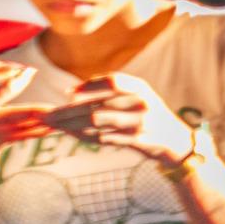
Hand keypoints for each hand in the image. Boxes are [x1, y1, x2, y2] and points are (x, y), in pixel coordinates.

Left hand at [36, 75, 201, 168]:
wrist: (177, 141)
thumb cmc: (150, 115)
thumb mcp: (139, 97)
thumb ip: (114, 92)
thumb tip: (74, 92)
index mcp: (141, 88)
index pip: (111, 82)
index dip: (87, 87)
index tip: (68, 93)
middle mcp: (142, 103)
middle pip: (96, 107)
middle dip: (67, 112)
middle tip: (47, 115)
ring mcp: (140, 123)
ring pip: (97, 124)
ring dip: (72, 126)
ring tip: (54, 126)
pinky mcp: (137, 141)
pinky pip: (104, 139)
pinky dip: (85, 137)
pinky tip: (72, 135)